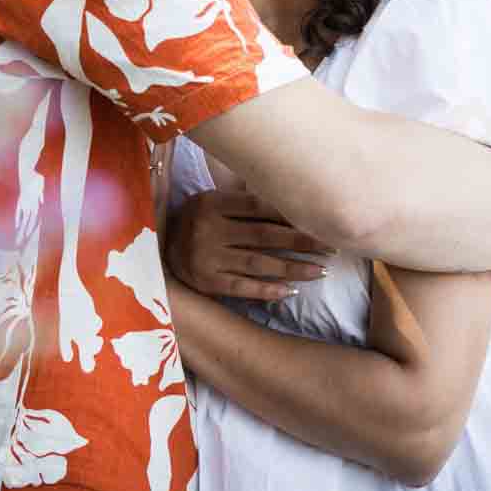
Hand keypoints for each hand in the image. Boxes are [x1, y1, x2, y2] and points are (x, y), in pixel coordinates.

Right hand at [163, 189, 331, 302]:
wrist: (158, 249)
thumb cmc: (196, 220)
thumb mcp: (212, 202)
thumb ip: (243, 202)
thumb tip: (291, 198)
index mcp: (212, 203)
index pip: (259, 207)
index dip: (291, 213)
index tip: (320, 219)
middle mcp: (208, 229)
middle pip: (264, 235)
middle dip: (302, 240)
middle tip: (332, 245)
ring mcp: (207, 258)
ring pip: (259, 263)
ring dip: (292, 268)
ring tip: (320, 271)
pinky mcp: (207, 282)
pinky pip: (243, 287)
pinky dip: (268, 289)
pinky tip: (291, 291)